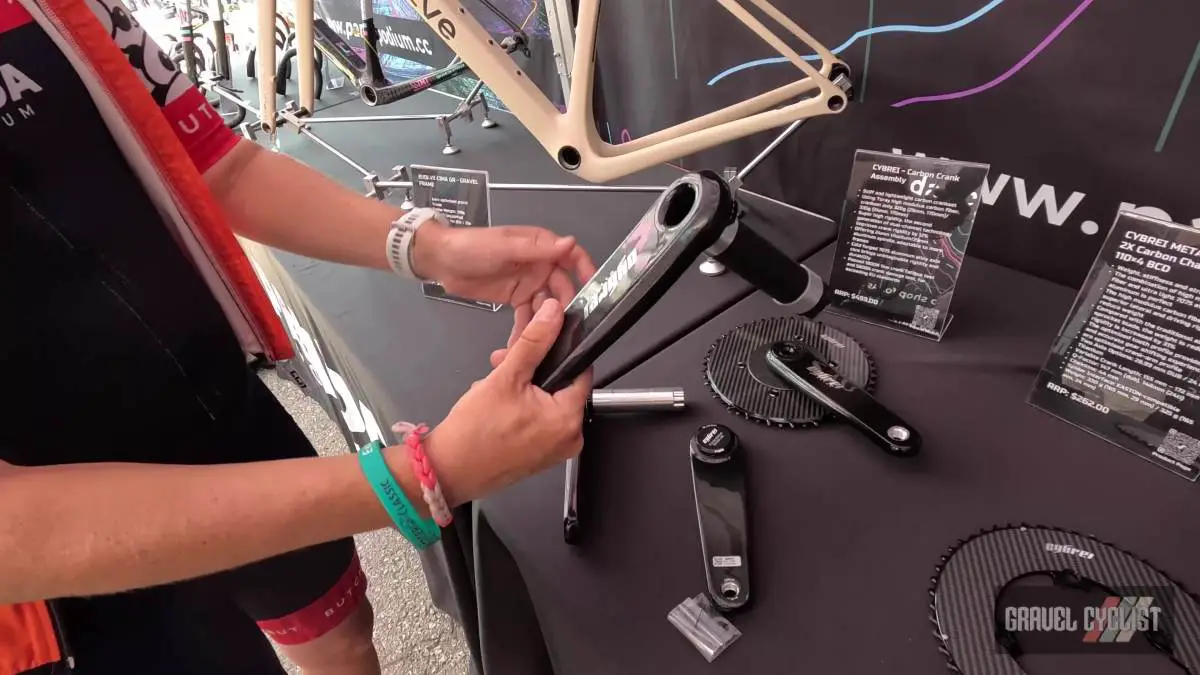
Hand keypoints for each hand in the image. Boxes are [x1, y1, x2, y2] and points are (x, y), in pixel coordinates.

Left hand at [413, 223, 595, 342]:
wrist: (441, 261)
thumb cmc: (472, 246)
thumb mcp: (505, 246)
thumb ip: (537, 248)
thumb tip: (570, 243)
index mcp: (540, 247)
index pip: (572, 257)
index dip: (586, 272)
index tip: (595, 292)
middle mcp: (539, 265)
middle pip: (562, 288)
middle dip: (563, 309)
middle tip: (562, 330)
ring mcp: (528, 283)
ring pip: (546, 306)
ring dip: (545, 324)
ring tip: (543, 344)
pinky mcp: (516, 299)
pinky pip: (528, 316)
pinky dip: (527, 330)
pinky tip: (524, 345)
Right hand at [423, 299, 592, 504]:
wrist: (449, 472)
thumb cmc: (474, 433)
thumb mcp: (506, 376)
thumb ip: (534, 341)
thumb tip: (553, 314)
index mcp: (569, 419)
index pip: (580, 370)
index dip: (558, 351)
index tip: (538, 342)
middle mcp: (570, 438)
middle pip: (560, 386)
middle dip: (531, 369)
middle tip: (503, 363)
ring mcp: (555, 450)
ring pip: (546, 402)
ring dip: (522, 387)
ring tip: (492, 386)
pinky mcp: (541, 456)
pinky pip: (539, 421)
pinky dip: (522, 408)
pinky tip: (497, 405)